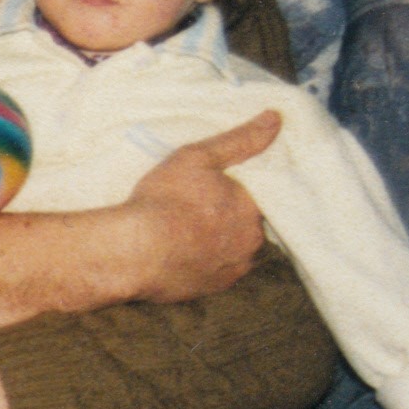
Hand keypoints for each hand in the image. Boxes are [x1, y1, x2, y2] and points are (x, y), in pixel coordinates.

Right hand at [118, 110, 280, 302]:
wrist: (132, 253)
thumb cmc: (164, 202)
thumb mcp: (197, 158)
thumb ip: (239, 140)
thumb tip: (276, 118)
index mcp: (252, 209)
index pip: (259, 198)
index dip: (239, 193)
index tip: (218, 189)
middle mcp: (251, 242)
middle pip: (247, 225)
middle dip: (230, 218)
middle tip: (200, 209)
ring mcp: (232, 270)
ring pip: (233, 250)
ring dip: (218, 242)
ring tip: (188, 233)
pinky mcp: (211, 290)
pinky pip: (215, 272)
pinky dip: (203, 263)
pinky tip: (182, 253)